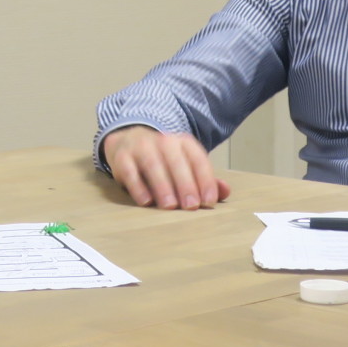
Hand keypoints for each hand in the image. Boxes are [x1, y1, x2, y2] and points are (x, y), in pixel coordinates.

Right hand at [101, 125, 229, 209]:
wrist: (128, 140)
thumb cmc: (163, 160)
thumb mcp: (185, 164)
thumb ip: (204, 179)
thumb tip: (225, 191)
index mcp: (183, 143)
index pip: (197, 160)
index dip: (205, 180)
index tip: (209, 201)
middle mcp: (163, 141)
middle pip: (176, 162)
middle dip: (185, 184)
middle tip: (191, 206)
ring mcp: (141, 147)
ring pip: (153, 165)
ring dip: (163, 186)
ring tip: (170, 206)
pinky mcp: (122, 157)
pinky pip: (130, 171)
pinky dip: (138, 187)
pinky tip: (146, 201)